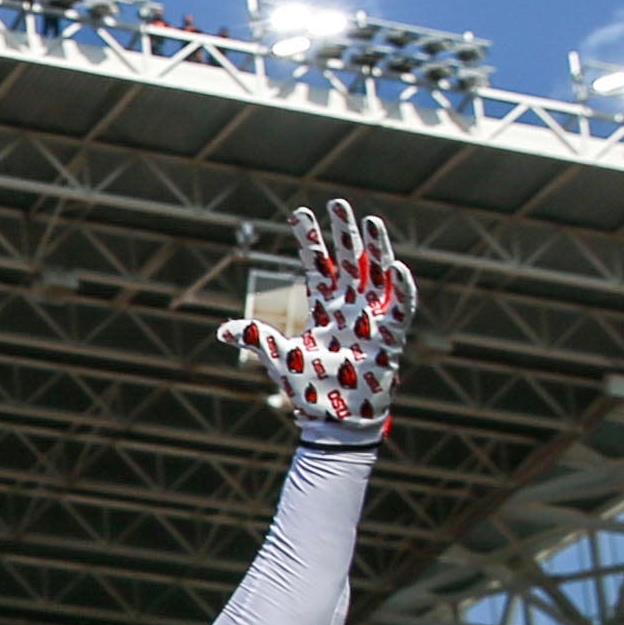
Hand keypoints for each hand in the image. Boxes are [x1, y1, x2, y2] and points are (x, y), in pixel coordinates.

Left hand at [221, 198, 415, 440]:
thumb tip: (222, 330)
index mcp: (325, 309)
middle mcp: (350, 307)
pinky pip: (400, 307)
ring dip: (376, 248)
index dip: (311, 241)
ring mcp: (372, 319)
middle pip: (349, 261)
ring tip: (371, 220)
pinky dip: (401, 287)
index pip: (318, 266)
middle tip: (337, 202)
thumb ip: (257, 339)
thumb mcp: (280, 359)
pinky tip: (396, 265)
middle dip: (344, 232)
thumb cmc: (311, 390)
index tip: (300, 213)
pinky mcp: (390, 336)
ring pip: (377, 275)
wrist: (334, 422)